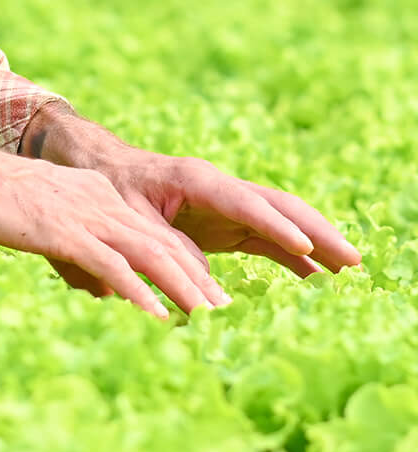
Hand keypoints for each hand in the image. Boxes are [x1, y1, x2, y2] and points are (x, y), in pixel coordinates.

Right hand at [0, 102, 230, 317]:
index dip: (184, 265)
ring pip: (149, 255)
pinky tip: (157, 316)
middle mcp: (101, 202)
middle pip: (162, 245)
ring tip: (209, 318)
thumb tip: (104, 288)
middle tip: (227, 314)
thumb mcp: (44, 221)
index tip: (208, 294)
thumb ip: (78, 248)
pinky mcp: (64, 232)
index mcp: (98, 196)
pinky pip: (111, 266)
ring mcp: (84, 216)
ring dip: (183, 289)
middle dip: (198, 281)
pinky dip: (139, 292)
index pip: (152, 234)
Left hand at [20, 100, 360, 280]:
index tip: (306, 247)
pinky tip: (319, 278)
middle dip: (316, 231)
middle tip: (353, 259)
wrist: (97, 167)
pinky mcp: (226, 224)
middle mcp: (220, 189)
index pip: (244, 202)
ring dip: (315, 244)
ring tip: (351, 270)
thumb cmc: (109, 187)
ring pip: (281, 222)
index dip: (275, 225)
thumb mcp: (128, 216)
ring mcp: (227, 207)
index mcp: (196, 181)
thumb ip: (162, 246)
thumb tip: (199, 285)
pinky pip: (267, 240)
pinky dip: (293, 257)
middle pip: (278, 208)